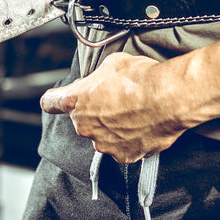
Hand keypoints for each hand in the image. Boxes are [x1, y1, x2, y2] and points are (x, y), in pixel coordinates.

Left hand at [40, 52, 185, 162]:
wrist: (169, 98)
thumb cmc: (141, 78)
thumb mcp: (113, 63)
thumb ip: (99, 77)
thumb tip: (102, 80)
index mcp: (76, 101)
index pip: (50, 103)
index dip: (54, 100)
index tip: (55, 100)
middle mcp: (85, 126)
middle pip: (82, 119)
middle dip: (96, 110)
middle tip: (117, 99)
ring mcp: (103, 143)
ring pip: (103, 135)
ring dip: (113, 126)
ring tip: (134, 112)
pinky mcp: (124, 156)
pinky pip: (123, 148)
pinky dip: (130, 140)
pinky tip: (142, 125)